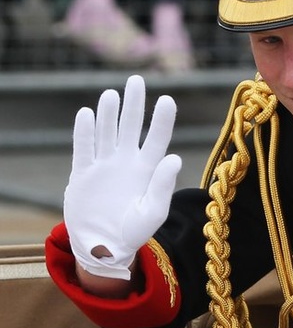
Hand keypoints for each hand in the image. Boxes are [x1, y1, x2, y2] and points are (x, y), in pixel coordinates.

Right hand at [64, 74, 181, 279]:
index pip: (156, 138)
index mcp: (147, 170)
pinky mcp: (83, 172)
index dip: (161, 119)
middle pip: (130, 126)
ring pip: (106, 132)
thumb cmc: (134, 232)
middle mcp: (126, 162)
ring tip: (111, 95)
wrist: (104, 247)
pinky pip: (83, 147)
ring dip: (108, 113)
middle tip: (135, 80)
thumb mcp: (153, 213)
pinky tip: (87, 114)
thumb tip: (174, 157)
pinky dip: (85, 132)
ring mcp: (104, 165)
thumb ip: (163, 186)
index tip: (166, 99)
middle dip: (133, 104)